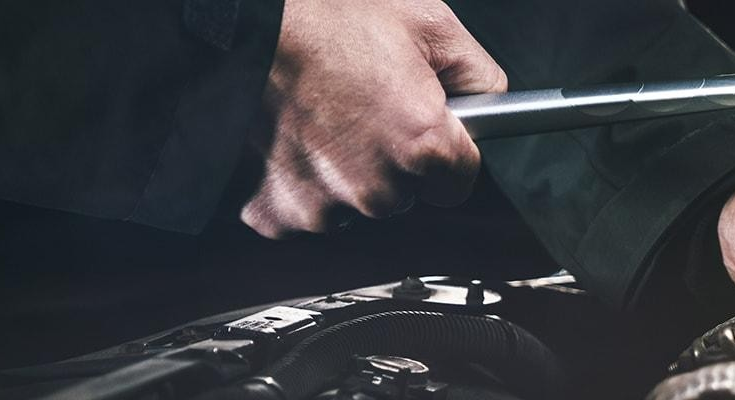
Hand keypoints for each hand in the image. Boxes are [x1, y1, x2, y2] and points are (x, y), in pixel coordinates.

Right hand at [242, 0, 506, 237]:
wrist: (241, 24)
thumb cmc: (327, 15)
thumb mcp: (429, 23)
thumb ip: (479, 75)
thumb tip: (492, 104)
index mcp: (420, 145)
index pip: (459, 182)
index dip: (447, 150)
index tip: (427, 127)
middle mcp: (374, 188)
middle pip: (406, 195)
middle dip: (395, 160)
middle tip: (366, 107)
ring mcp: (322, 207)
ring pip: (356, 205)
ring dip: (348, 173)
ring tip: (325, 117)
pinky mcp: (275, 212)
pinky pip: (304, 211)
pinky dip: (300, 183)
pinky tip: (293, 138)